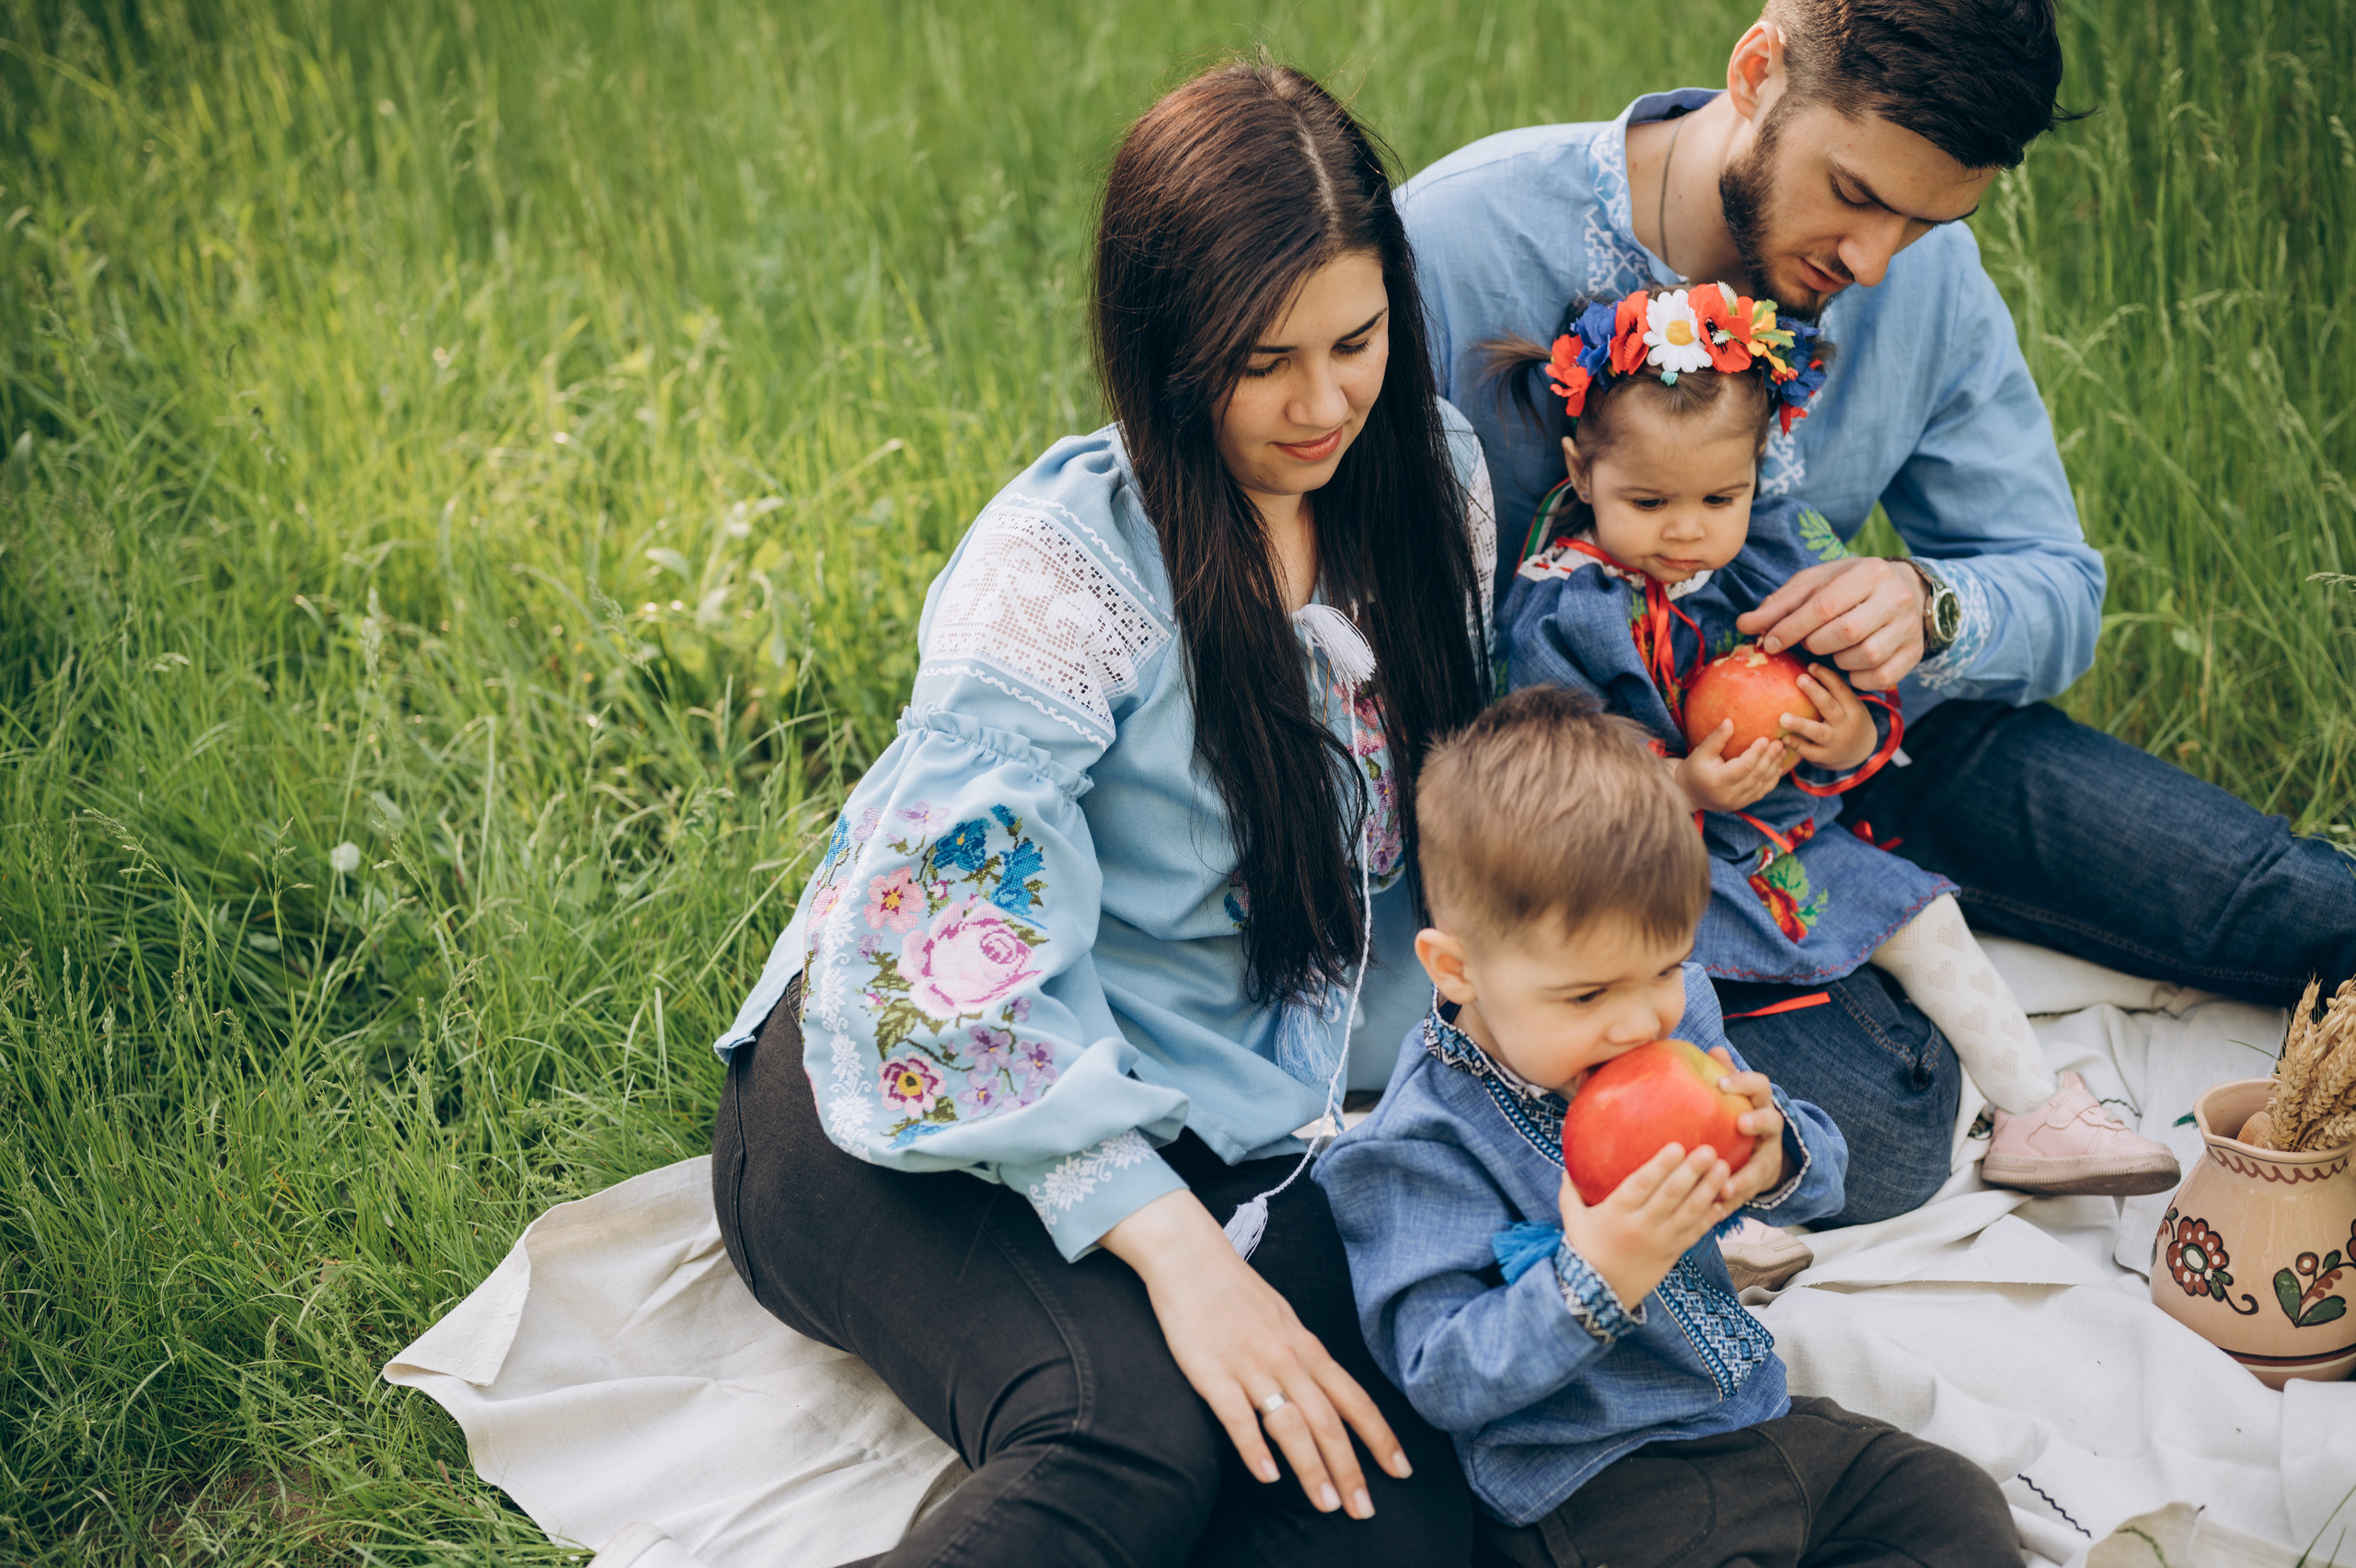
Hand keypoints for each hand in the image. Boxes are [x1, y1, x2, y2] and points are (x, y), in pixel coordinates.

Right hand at [1102, 1189, 1408, 1518]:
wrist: (1189, 1259)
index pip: (1354, 1400)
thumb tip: (1329, 1395)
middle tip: (1363, 1510)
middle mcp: (1287, 1359)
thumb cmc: (1237, 1292)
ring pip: (1290, 1425)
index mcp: (1307, 1347)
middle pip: (1328, 1422)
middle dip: (1349, 1469)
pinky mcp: (1212, 1373)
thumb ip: (1305, 1358)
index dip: (1380, 1437)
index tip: (1401, 1471)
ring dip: (1311, 1468)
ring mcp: (1250, 1366)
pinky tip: (1267, 1476)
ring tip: (1326, 1504)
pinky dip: (1255, 1449)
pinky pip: (1238, 1417)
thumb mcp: (1285, 1320)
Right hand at [1555, 1142, 1731, 1309]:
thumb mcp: (1572, 1220)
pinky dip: (1711, 1216)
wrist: (1598, 1294)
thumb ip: (1570, 1192)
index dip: (1660, 1166)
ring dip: (1708, 1190)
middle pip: (1671, 1196)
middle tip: (1709, 1151)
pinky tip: (1724, 1200)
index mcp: (1617, 1214)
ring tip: (1724, 1169)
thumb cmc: (1584, 1250)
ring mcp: (1660, 1242)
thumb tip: (1567, 1167)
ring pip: (1689, 1213)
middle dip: (1692, 1172)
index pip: (1641, 1185)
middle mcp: (1641, 1227)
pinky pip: (1695, 1233)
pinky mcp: (1673, 1254)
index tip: (1677, 1146)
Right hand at [1676, 720, 1787, 813]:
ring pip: (1762, 784)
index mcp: (1718, 781)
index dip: (1756, 752)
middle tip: (1779, 743)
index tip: (1765, 738)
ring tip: (1782, 751)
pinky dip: (1772, 779)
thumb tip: (1729, 721)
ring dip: (1774, 767)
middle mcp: (1729, 795)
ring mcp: (1737, 802)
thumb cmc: (1693, 769)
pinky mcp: (1743, 804)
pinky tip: (1778, 766)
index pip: (1743, 766)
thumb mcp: (1700, 752)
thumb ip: (1716, 739)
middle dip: (1769, 758)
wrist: (1688, 793)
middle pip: (1756, 775)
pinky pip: (1761, 792)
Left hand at [1707, 1047, 1788, 1208]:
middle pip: (1771, 1121)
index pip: (1759, 1085)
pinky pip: (1749, 1193)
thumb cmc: (1738, 1115)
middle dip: (1758, 1121)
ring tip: (1726, 1187)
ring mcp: (1768, 1157)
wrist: (1763, 1153)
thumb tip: (1714, 1048)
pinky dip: (1733, 1201)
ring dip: (1746, 1177)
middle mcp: (1770, 1128)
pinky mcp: (1759, 1182)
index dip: (1743, 1082)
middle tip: (1741, 1123)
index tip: (1721, 1083)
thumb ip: (1726, 1074)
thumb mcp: (1736, 1095)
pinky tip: (1716, 1207)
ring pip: (1762, 1167)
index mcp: (1760, 1102)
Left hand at [1734, 557, 1926, 690]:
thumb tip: (1743, 625)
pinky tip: (1849, 663)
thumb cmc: (1849, 587)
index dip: (1791, 628)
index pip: (1824, 606)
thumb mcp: (1816, 585)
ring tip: (1831, 649)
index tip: (1768, 642)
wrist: (1905, 590)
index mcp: (1869, 573)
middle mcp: (1896, 598)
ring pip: (1863, 657)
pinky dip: (1857, 677)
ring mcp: (1909, 627)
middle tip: (1807, 642)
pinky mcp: (1914, 653)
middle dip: (1814, 643)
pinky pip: (1880, 678)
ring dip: (1836, 660)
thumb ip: (1780, 604)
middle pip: (1844, 633)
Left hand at [1780, 666, 1876, 771]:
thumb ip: (1833, 691)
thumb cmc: (1848, 720)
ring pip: (1818, 732)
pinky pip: (1810, 752)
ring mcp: (1836, 742)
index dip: (1826, 676)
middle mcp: (1846, 724)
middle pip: (1830, 706)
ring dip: (1800, 724)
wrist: (1862, 752)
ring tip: (1783, 718)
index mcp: (1853, 707)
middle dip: (1815, 692)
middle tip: (1799, 679)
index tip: (1810, 667)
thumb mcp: (1850, 705)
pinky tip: (1784, 738)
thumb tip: (1807, 667)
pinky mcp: (1826, 757)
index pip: (1841, 689)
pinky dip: (1797, 745)